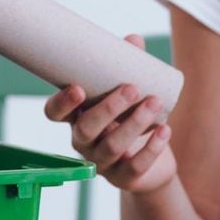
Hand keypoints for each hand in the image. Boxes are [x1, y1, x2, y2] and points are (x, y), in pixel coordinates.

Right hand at [44, 35, 174, 191]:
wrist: (151, 164)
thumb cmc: (131, 119)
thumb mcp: (127, 93)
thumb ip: (127, 66)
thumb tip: (133, 40)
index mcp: (76, 117)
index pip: (54, 114)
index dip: (62, 103)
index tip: (77, 88)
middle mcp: (83, 142)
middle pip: (85, 129)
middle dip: (108, 108)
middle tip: (132, 88)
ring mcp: (102, 163)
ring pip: (112, 146)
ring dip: (134, 123)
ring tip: (155, 102)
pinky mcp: (124, 178)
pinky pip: (135, 166)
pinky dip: (151, 148)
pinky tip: (165, 131)